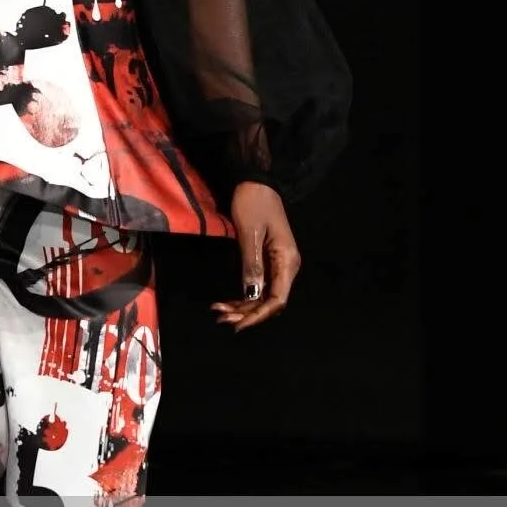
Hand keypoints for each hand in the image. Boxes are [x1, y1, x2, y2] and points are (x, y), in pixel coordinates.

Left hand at [210, 181, 300, 332]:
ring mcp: (277, 264)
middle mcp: (286, 266)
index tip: (238, 324)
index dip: (258, 315)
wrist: (256, 182)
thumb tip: (252, 295)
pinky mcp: (267, 261)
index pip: (278, 299)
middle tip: (220, 318)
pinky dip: (243, 296)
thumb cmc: (253, 203)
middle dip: (247, 313)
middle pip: (270, 301)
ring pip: (263, 296)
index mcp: (287, 260)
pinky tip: (227, 301)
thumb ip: (252, 265)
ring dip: (243, 307)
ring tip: (219, 311)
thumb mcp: (250, 234)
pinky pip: (258, 285)